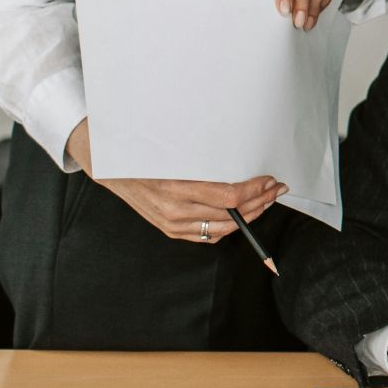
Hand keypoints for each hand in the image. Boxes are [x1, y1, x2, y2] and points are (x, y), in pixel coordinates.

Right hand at [64, 119, 284, 241]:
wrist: (111, 168)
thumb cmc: (143, 154)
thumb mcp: (173, 151)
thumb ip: (205, 160)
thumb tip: (242, 159)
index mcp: (177, 187)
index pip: (229, 197)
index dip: (255, 190)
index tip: (269, 179)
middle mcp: (175, 211)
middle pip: (232, 214)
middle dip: (260, 201)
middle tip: (275, 189)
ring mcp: (173, 225)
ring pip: (224, 228)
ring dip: (250, 215)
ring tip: (265, 201)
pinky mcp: (171, 231)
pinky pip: (208, 236)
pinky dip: (229, 227)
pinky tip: (242, 215)